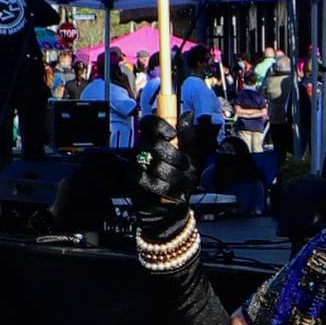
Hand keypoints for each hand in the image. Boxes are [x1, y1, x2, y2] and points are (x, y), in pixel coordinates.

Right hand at [132, 116, 196, 242]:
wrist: (171, 211)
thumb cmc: (180, 184)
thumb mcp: (191, 159)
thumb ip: (188, 138)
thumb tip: (187, 114)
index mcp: (156, 142)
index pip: (150, 123)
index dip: (160, 125)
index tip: (172, 134)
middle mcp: (143, 151)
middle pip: (155, 143)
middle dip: (175, 157)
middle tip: (182, 165)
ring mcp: (137, 166)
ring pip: (155, 164)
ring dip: (174, 176)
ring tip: (178, 183)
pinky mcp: (134, 182)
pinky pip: (148, 180)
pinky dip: (166, 188)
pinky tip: (170, 192)